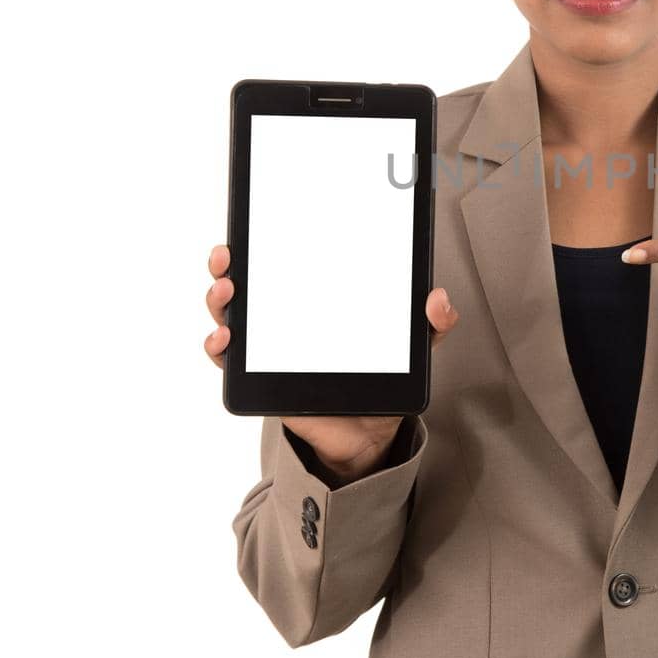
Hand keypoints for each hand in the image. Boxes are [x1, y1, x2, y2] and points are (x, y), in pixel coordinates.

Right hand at [204, 243, 459, 483]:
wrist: (371, 434)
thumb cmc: (383, 377)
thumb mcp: (413, 345)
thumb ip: (432, 322)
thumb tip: (438, 299)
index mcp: (318, 298)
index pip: (287, 260)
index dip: (268, 238)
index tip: (260, 223)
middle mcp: (286, 317)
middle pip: (248, 282)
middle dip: (230, 264)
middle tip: (229, 256)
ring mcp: (269, 347)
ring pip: (232, 315)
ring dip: (221, 301)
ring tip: (227, 291)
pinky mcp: (262, 379)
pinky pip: (232, 362)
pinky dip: (220, 348)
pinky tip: (225, 340)